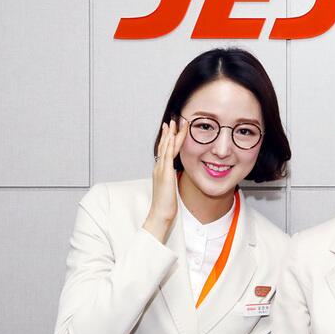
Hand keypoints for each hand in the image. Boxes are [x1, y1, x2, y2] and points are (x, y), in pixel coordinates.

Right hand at [143, 118, 187, 242]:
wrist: (160, 213)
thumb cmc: (166, 204)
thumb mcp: (170, 188)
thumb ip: (171, 179)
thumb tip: (174, 175)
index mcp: (161, 170)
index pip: (166, 150)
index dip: (169, 139)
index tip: (172, 129)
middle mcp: (159, 167)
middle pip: (165, 145)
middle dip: (170, 132)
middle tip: (174, 120)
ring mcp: (161, 169)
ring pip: (166, 148)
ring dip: (171, 134)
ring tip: (175, 123)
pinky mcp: (165, 174)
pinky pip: (168, 156)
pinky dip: (170, 145)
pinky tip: (173, 137)